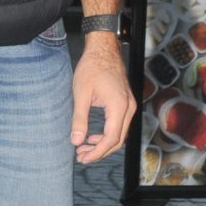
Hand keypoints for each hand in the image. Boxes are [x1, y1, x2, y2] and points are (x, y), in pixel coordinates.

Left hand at [70, 42, 135, 164]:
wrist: (103, 49)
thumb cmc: (92, 67)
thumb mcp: (81, 94)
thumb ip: (79, 119)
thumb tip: (76, 140)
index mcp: (118, 106)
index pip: (110, 139)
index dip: (96, 152)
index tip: (82, 157)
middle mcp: (128, 108)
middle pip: (118, 140)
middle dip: (99, 151)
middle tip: (81, 156)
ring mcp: (130, 105)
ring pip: (120, 134)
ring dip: (103, 144)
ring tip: (83, 148)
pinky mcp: (126, 103)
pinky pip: (120, 125)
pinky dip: (108, 134)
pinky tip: (92, 136)